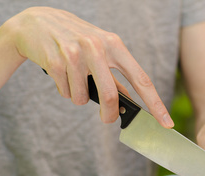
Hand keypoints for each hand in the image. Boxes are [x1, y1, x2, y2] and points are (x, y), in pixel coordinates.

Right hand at [5, 7, 172, 126]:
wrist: (37, 23)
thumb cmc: (76, 40)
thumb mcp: (101, 51)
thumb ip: (117, 75)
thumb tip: (132, 102)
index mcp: (115, 45)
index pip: (142, 79)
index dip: (156, 104)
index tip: (166, 123)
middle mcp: (97, 46)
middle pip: (111, 95)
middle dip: (110, 114)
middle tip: (107, 119)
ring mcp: (75, 53)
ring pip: (82, 98)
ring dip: (78, 97)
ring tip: (73, 80)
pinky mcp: (55, 60)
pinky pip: (65, 92)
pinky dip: (64, 90)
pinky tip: (60, 73)